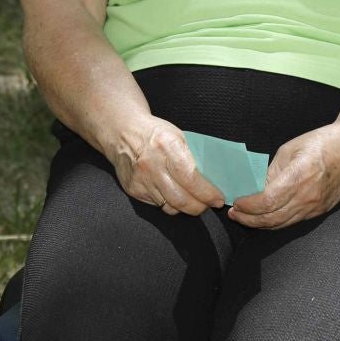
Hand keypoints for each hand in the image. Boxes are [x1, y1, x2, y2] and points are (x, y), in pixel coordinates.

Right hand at [104, 116, 223, 216]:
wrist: (122, 132)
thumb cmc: (155, 133)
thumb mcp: (178, 136)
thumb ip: (193, 157)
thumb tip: (213, 179)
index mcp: (167, 147)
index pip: (192, 179)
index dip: (207, 194)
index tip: (217, 199)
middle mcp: (152, 165)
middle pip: (181, 199)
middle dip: (199, 207)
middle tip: (208, 205)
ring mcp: (141, 180)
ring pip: (170, 207)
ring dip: (185, 207)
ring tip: (193, 201)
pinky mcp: (133, 190)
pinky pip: (157, 205)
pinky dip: (169, 203)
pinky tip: (173, 194)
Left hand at [229, 124, 339, 229]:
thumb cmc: (322, 143)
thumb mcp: (289, 150)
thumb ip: (271, 171)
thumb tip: (255, 188)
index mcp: (298, 177)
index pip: (266, 202)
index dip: (248, 206)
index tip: (236, 202)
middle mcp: (307, 197)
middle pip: (271, 219)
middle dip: (249, 219)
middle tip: (234, 214)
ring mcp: (315, 207)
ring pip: (281, 224)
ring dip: (260, 223)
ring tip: (245, 217)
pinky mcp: (320, 211)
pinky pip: (293, 221)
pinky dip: (276, 221)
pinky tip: (265, 215)